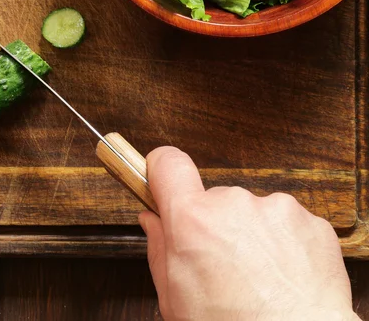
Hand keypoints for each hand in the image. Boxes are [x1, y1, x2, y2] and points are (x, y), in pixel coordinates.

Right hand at [140, 147, 358, 320]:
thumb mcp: (174, 297)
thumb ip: (158, 249)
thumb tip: (153, 221)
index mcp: (193, 220)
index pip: (168, 163)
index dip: (162, 169)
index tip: (163, 180)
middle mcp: (233, 204)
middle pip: (213, 199)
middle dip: (214, 223)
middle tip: (221, 263)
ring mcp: (275, 209)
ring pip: (251, 212)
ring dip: (251, 235)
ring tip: (257, 277)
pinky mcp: (309, 221)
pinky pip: (285, 224)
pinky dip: (283, 244)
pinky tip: (281, 276)